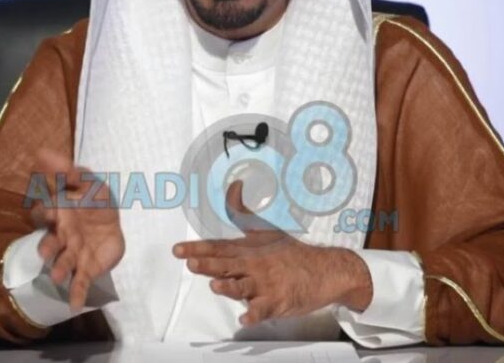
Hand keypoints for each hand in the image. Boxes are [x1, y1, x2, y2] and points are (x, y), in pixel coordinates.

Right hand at [27, 149, 124, 311]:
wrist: (113, 221)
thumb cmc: (95, 199)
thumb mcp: (87, 181)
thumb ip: (67, 170)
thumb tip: (42, 150)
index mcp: (59, 213)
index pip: (46, 213)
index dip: (43, 212)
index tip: (42, 210)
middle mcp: (62, 235)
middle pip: (50, 242)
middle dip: (46, 248)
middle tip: (44, 252)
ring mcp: (73, 252)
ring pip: (63, 262)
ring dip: (59, 270)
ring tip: (58, 277)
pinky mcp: (87, 266)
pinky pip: (80, 281)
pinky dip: (76, 293)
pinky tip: (74, 305)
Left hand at [172, 181, 371, 325]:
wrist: (325, 270)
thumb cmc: (290, 252)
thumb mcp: (265, 230)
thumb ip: (242, 212)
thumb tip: (233, 185)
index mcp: (248, 250)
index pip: (218, 248)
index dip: (197, 248)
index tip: (178, 250)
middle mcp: (255, 266)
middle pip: (228, 265)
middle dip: (209, 264)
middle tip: (192, 263)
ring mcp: (266, 285)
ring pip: (244, 287)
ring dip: (230, 286)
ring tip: (216, 285)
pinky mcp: (278, 302)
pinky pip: (264, 310)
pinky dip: (255, 314)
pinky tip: (245, 318)